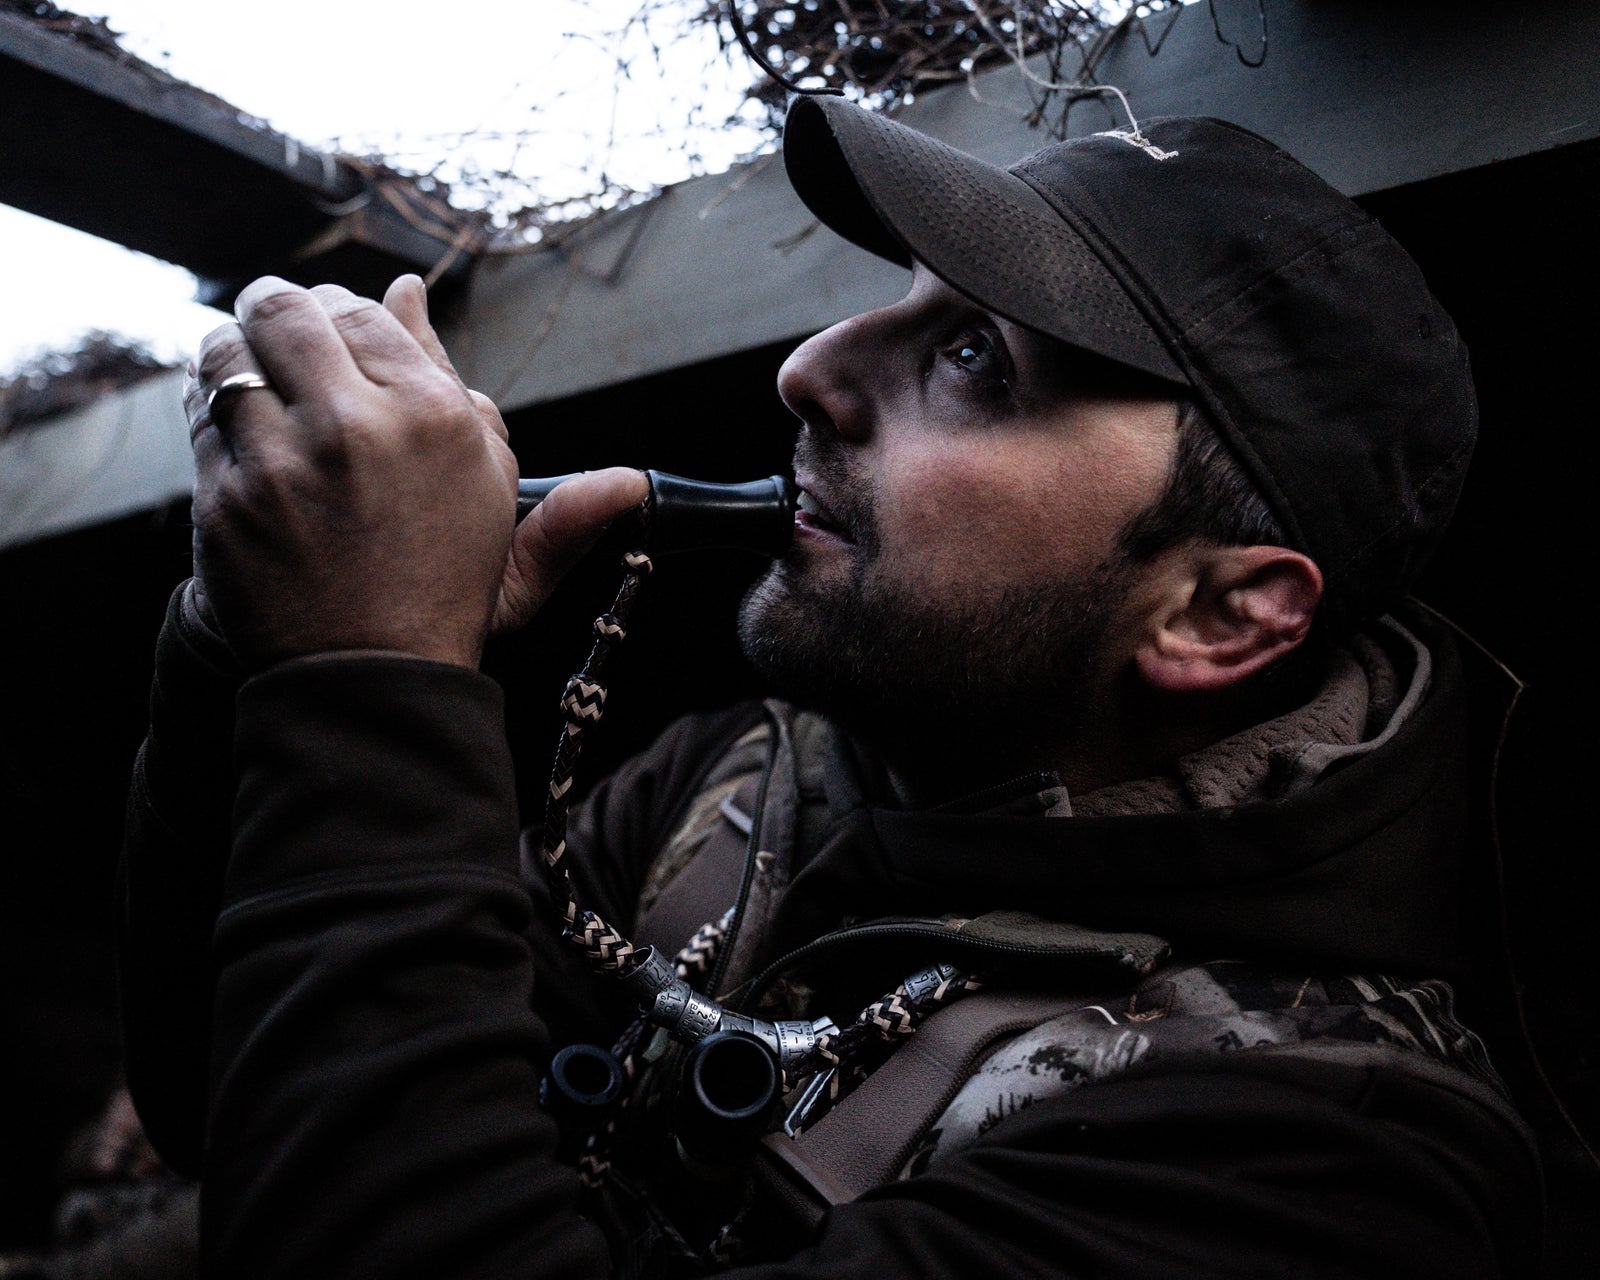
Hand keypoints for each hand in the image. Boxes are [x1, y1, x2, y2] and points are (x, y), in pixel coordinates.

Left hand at [184, 275, 643, 668]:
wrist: (376, 678)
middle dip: (275, 311)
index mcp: (434, 417)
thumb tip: (411, 290)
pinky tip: (237, 427)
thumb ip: (468, 385)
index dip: (340, 312)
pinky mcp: (225, 503)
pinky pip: (197, 415)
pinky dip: (211, 408)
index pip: (360, 309)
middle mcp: (358, 429)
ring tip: (252, 375)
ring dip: (233, 351)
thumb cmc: (442, 578)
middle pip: (283, 308)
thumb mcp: (492, 489)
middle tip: (279, 332)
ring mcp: (283, 466)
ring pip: (224, 350)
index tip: (335, 335)